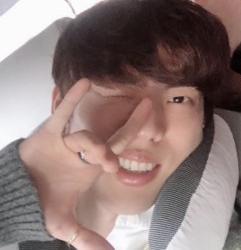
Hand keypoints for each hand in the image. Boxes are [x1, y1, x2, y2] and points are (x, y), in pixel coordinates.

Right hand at [18, 79, 151, 249]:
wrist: (16, 193)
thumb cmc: (42, 201)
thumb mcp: (63, 223)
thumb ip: (84, 237)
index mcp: (94, 166)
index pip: (118, 152)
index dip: (126, 151)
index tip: (124, 166)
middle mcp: (86, 151)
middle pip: (114, 135)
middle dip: (132, 124)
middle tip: (148, 111)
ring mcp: (69, 141)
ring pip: (86, 136)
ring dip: (94, 145)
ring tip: (102, 160)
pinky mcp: (49, 134)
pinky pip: (62, 115)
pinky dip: (71, 99)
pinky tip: (83, 83)